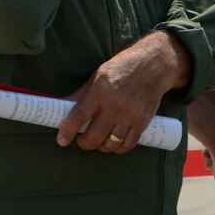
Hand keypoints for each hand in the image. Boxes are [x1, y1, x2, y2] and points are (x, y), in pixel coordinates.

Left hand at [57, 31, 191, 153]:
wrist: (153, 66)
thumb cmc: (122, 68)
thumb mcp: (98, 76)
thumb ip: (82, 93)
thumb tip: (62, 105)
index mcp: (99, 92)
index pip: (79, 117)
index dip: (67, 131)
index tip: (62, 140)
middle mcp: (114, 106)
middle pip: (94, 137)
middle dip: (84, 143)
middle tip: (82, 139)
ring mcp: (129, 116)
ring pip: (110, 144)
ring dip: (101, 147)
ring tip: (99, 140)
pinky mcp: (142, 122)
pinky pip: (128, 145)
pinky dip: (118, 148)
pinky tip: (114, 143)